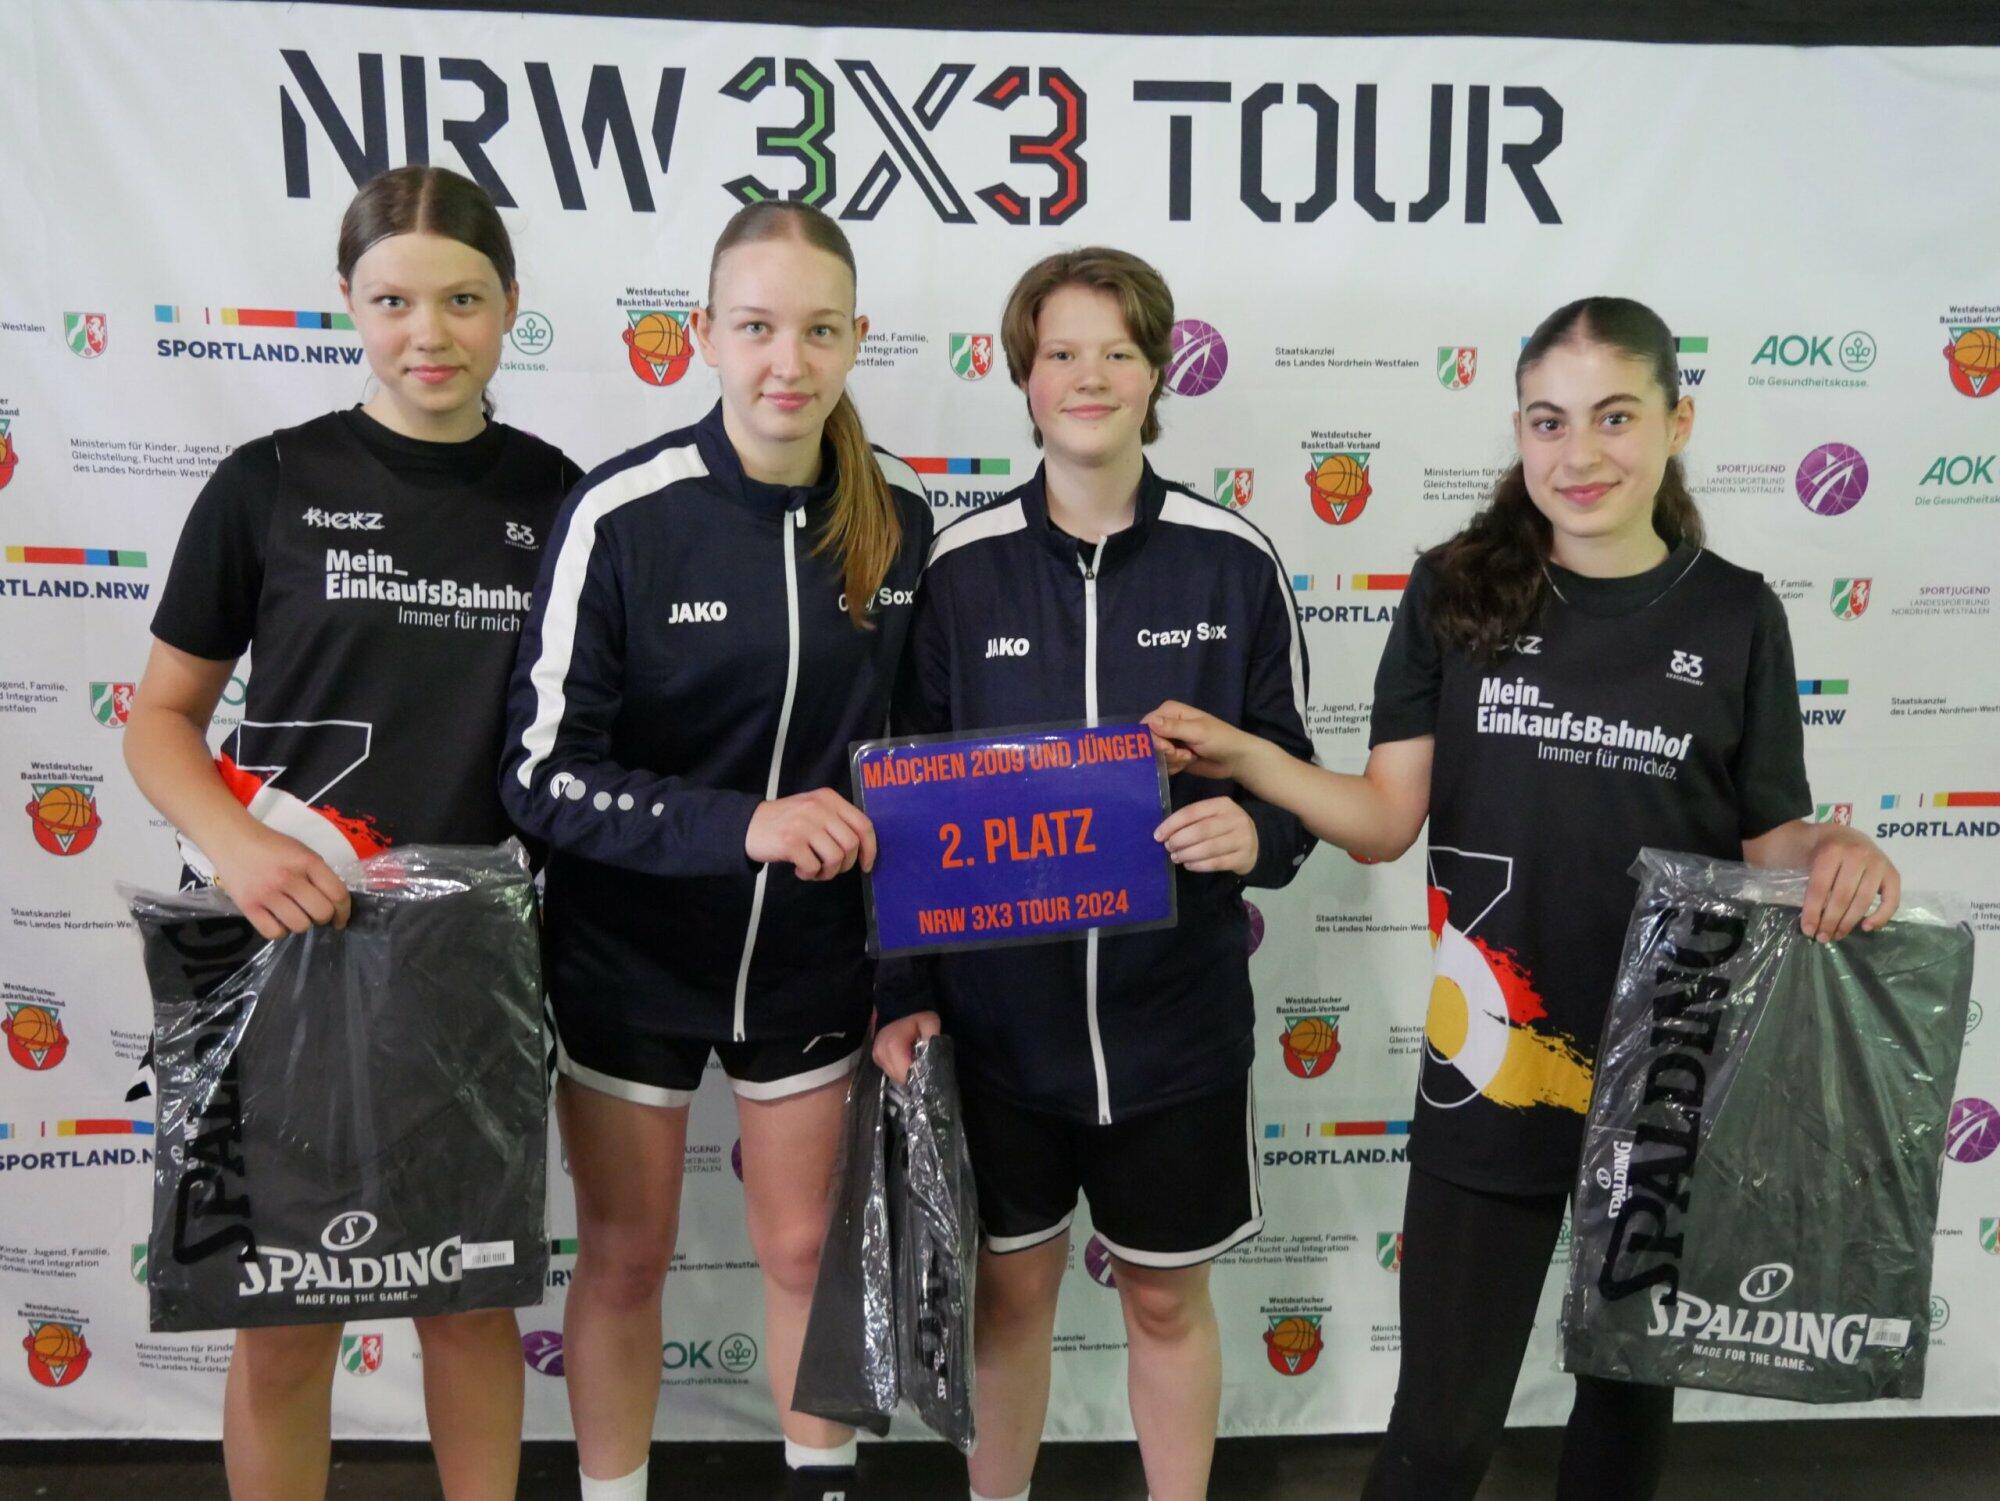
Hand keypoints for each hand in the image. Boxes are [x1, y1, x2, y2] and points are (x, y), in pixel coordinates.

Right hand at [209, 823, 352, 941]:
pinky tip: (277, 920)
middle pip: (321, 913)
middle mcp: (289, 878)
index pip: (338, 893)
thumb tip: (334, 903)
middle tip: (314, 913)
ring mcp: (267, 893)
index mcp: (308, 862)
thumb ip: (319, 874)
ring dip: (301, 923)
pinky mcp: (248, 906)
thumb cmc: (272, 846)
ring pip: (300, 926)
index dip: (344, 911)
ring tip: (294, 914)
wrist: (233, 839)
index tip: (340, 920)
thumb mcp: (302, 851)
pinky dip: (279, 930)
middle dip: (323, 918)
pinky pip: (274, 933)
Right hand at [745, 787, 876, 879]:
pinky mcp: (790, 842)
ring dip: (827, 872)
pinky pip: (813, 867)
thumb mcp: (814, 809)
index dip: (870, 848)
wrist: (748, 825)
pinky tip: (799, 869)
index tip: (866, 864)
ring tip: (814, 870)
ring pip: (835, 858)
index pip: (863, 824)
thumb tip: (864, 847)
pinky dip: (809, 874)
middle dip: (845, 864)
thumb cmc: (786, 821)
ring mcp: (804, 824)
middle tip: (830, 868)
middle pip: (851, 844)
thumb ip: (837, 820)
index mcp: (829, 798)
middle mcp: (818, 808)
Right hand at [873, 1011, 940, 1085]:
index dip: (920, 1077)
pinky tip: (908, 1060)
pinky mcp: (876, 1057)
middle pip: (900, 1078)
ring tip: (917, 1063)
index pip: (907, 1075)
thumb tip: (936, 1061)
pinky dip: (900, 1069)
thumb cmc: (916, 1014)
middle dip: (914, 1077)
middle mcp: (881, 1054)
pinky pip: (890, 1070)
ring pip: (895, 1076)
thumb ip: (934, 1040)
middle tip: (926, 1069)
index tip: (932, 1076)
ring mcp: (877, 1056)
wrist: (898, 1003)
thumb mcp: (930, 1023)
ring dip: (907, 1073)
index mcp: (893, 1047)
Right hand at [1143, 700, 1253, 779]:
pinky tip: (1188, 763)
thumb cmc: (1220, 739)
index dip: (1152, 739)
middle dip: (1164, 753)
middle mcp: (1165, 725)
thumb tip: (1150, 722)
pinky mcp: (1172, 757)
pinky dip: (1173, 767)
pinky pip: (1161, 765)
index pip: (1147, 724)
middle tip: (1183, 755)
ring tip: (1189, 758)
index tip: (1167, 749)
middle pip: (1148, 742)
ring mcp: (1168, 742)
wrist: (1235, 759)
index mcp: (1170, 712)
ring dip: (1171, 761)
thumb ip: (1173, 728)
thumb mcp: (1197, 732)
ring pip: (1154, 756)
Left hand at [1153, 796, 1259, 875]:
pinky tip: (1189, 865)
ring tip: (1176, 858)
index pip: (1192, 812)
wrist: (1256, 842)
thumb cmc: (1225, 828)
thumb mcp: (1213, 816)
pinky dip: (1199, 865)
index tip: (1158, 835)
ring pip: (1209, 848)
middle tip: (1168, 848)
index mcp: (1222, 804)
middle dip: (1179, 840)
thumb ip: (1193, 820)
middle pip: (1200, 830)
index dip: (1172, 824)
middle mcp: (1234, 819)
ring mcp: (1241, 839)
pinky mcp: (1243, 857)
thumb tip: (1164, 833)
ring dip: (1187, 854)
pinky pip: (1217, 863)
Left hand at [1799, 825, 1900, 940]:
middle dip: (1830, 921)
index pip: (1819, 887)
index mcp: (1832, 851)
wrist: (1844, 836)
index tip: (1808, 930)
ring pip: (1863, 901)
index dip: (1812, 912)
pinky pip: (1891, 901)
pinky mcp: (1893, 873)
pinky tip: (1865, 927)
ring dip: (1849, 923)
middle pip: (1842, 896)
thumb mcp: (1810, 860)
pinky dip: (1880, 917)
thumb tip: (1810, 924)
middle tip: (1823, 938)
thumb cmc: (1823, 853)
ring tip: (1837, 935)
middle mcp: (1857, 855)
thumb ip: (1811, 885)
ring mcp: (1878, 863)